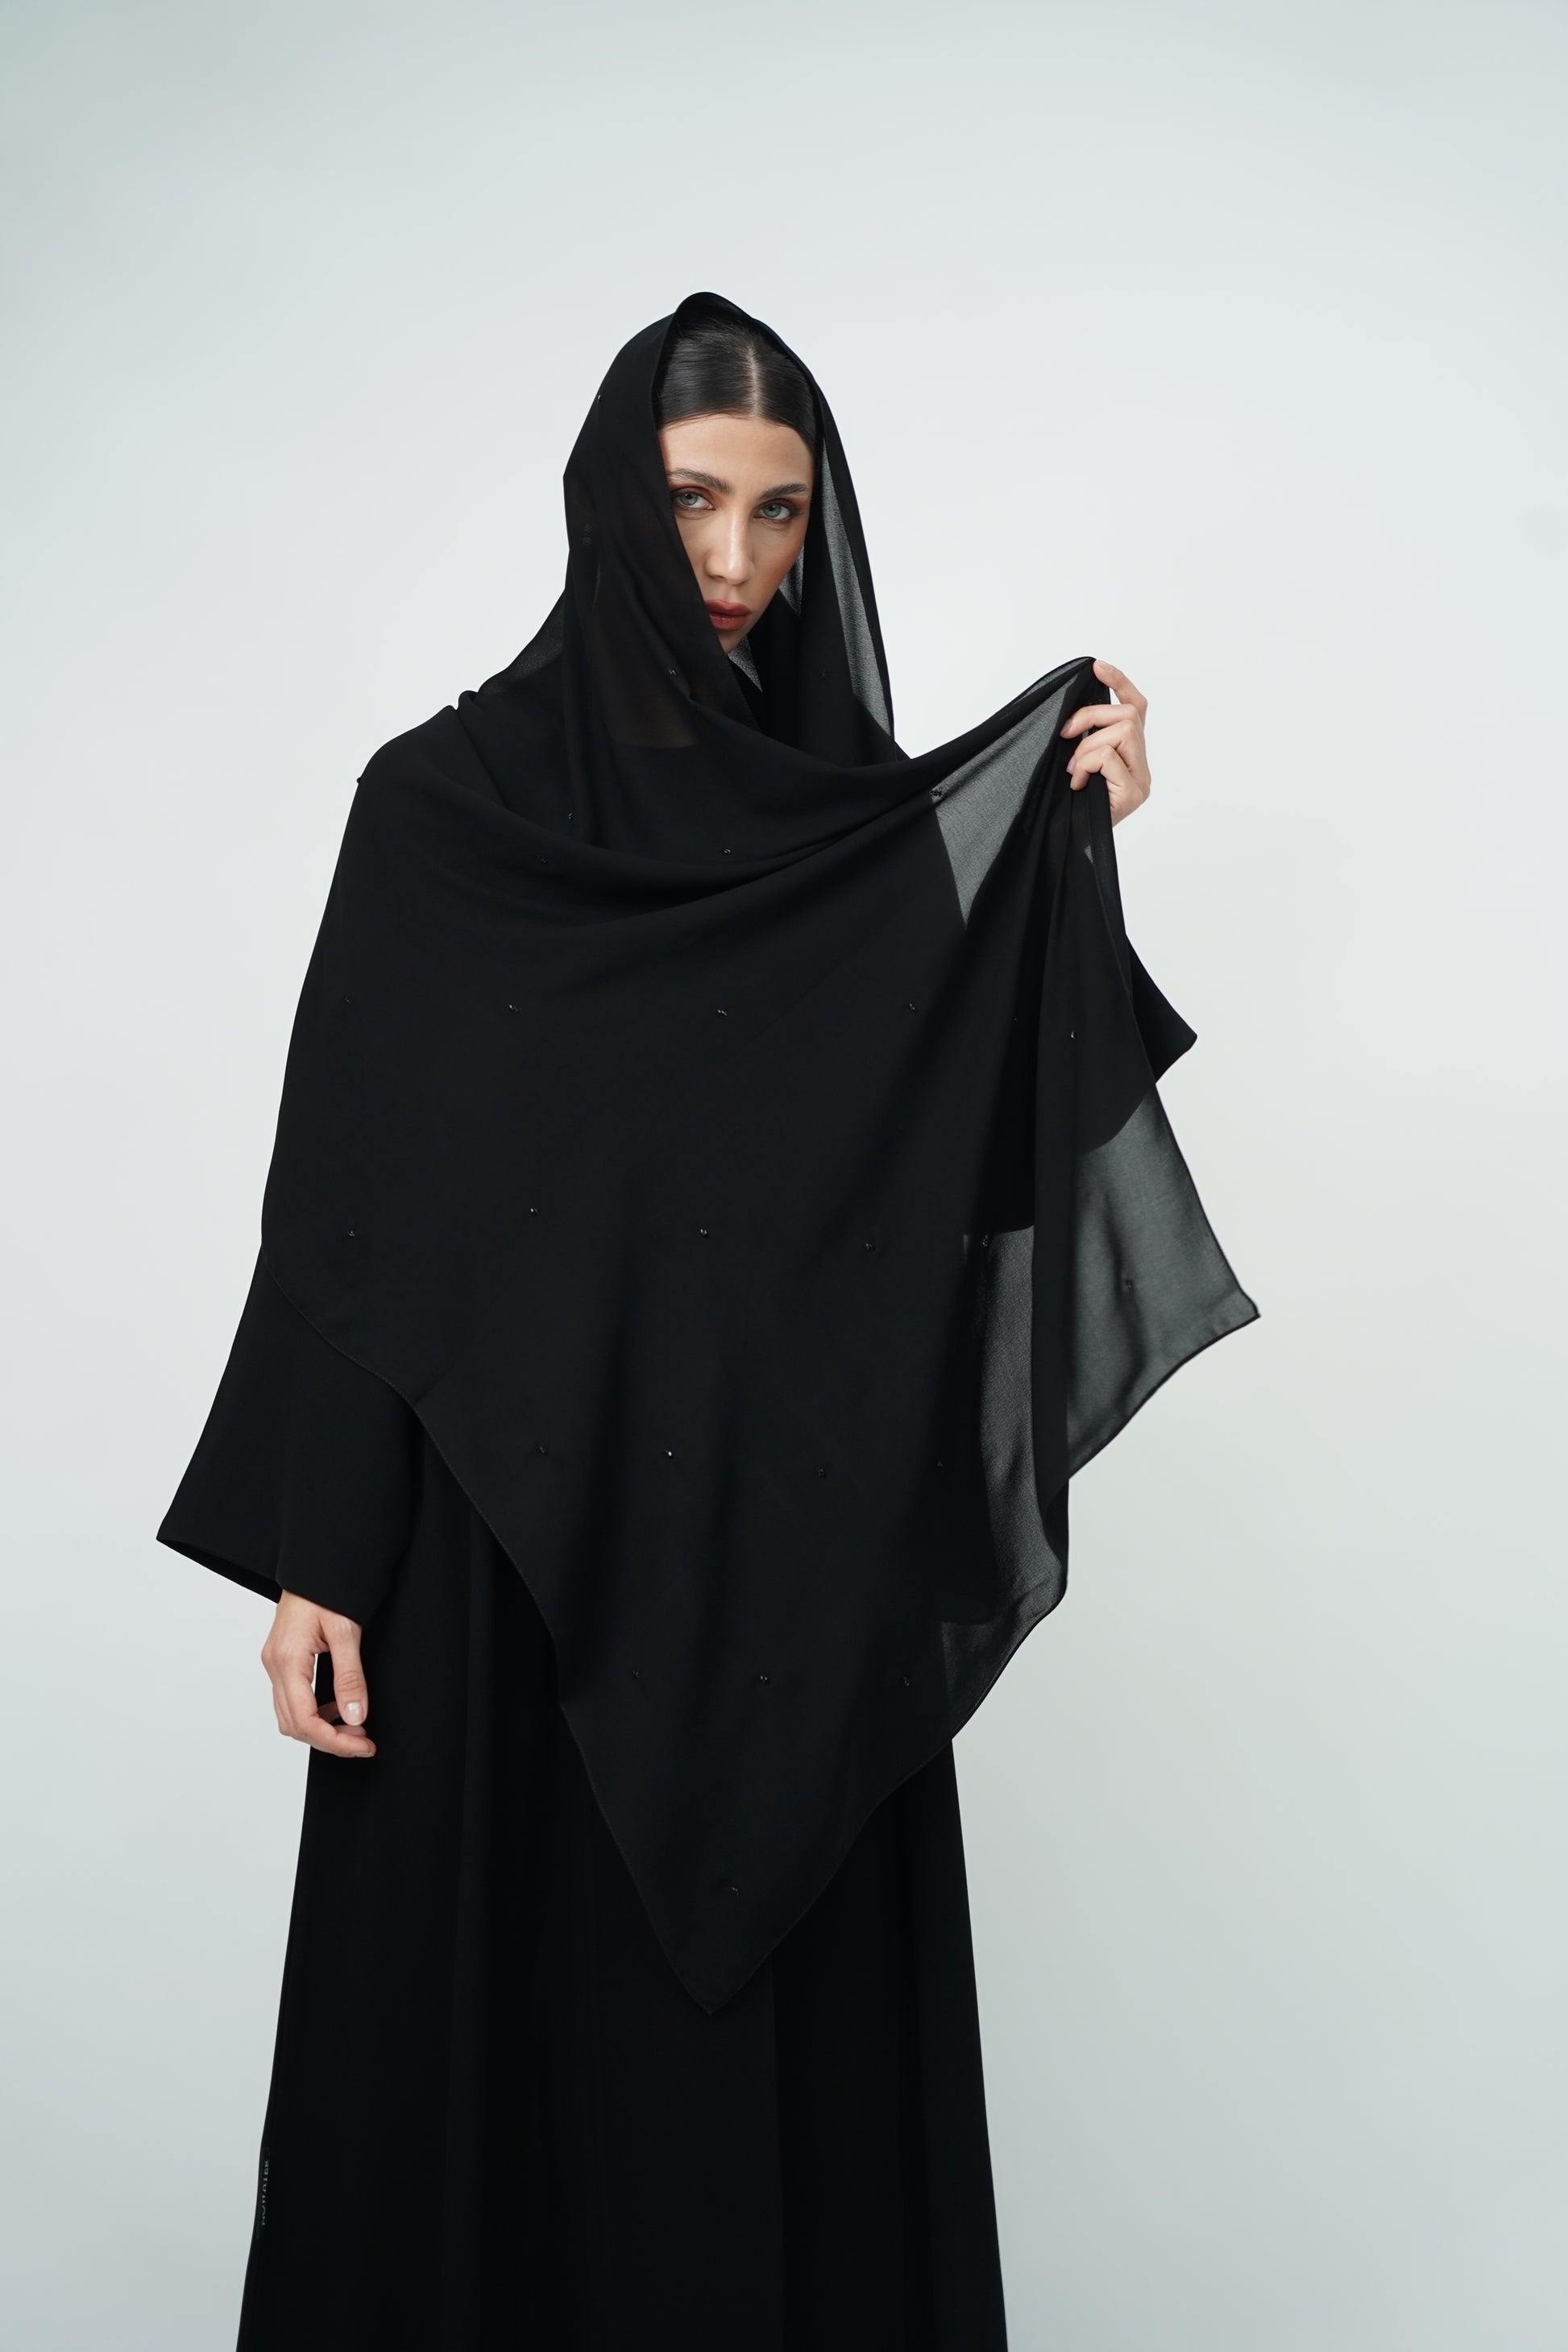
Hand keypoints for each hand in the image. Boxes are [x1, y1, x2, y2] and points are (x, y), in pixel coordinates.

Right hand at [260, 1590, 375, 1757]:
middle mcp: (275, 1665)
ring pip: (290, 1716)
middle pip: (294, 1725)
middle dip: (330, 1741)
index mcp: (287, 1660)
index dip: (335, 1741)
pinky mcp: (282, 1660)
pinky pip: (292, 1699)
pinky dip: (315, 1712)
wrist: (316, 1564)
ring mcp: (275, 1663)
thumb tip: (355, 1717)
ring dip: (321, 1729)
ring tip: (355, 1728)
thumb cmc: (328, 1588)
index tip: (363, 1746)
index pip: (305, 1720)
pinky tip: (339, 1707)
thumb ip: (350, 1676)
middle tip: (363, 1742)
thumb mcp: (346, 1631)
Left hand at [1060, 659, 1150, 825]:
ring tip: (1073, 770)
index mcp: (1132, 758)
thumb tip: (1074, 712)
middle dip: (1090, 716)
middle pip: (1128, 715)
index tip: (1097, 667)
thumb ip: (1085, 739)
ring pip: (1122, 731)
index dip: (1120, 684)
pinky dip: (1086, 763)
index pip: (1137, 709)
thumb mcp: (1075, 762)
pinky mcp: (1134, 794)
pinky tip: (1077, 783)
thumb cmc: (1067, 805)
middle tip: (1065, 734)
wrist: (1063, 845)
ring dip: (1087, 745)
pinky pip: (1108, 756)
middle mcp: (1143, 768)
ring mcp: (1142, 782)